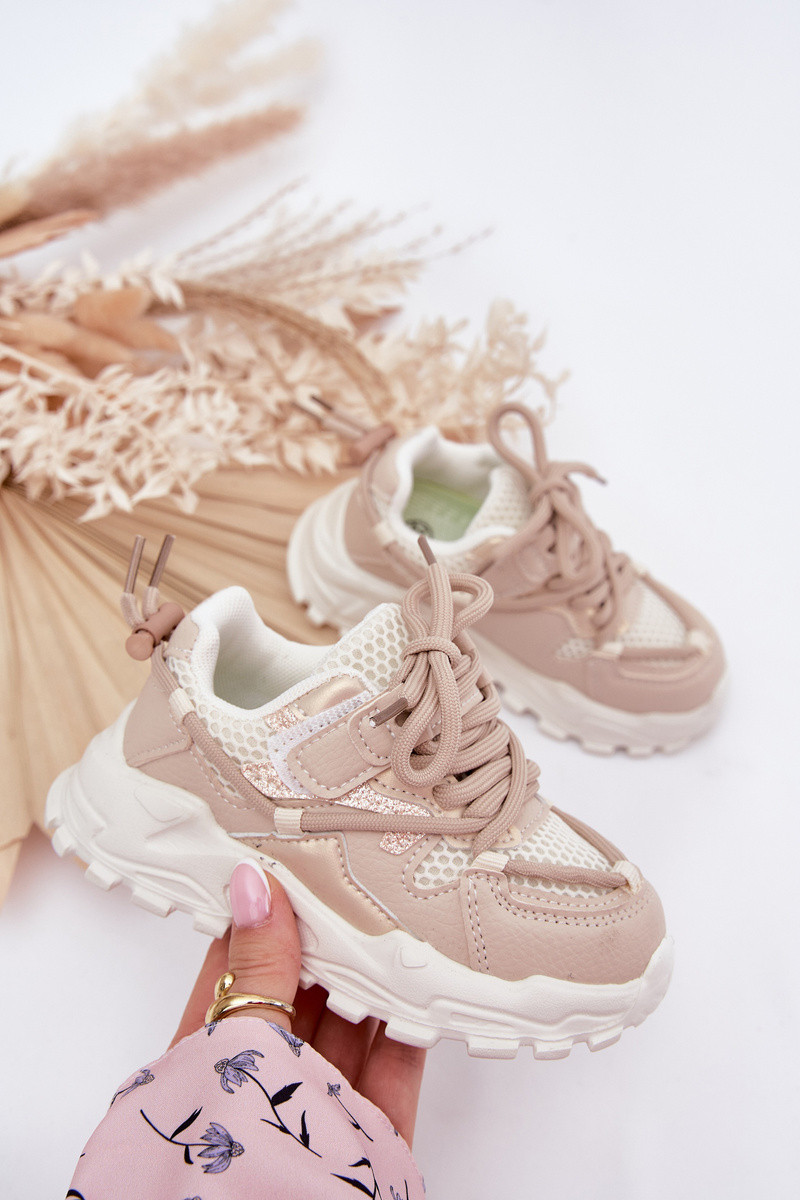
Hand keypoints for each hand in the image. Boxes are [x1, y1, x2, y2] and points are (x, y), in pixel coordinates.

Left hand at [171, 860, 426, 1145]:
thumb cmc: (227, 1159)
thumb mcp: (238, 1042)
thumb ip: (256, 967)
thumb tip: (254, 883)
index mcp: (209, 1059)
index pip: (234, 968)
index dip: (261, 916)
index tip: (291, 861)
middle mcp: (263, 1082)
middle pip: (302, 994)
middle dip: (327, 940)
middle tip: (358, 877)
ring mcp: (318, 1110)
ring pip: (351, 1026)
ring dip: (374, 975)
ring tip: (397, 914)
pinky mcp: (371, 1137)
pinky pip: (394, 1070)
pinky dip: (410, 1027)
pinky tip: (426, 983)